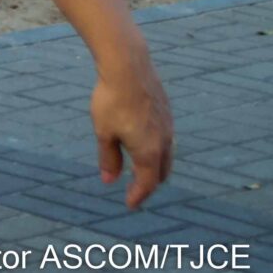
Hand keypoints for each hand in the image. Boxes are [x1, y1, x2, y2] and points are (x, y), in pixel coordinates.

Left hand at [91, 58, 173, 206]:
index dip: (138, 196)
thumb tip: (110, 180)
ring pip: (166, 156)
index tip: (130, 204)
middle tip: (136, 190)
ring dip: (154, 167)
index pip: (147, 183)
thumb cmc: (112, 100)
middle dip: (149, 184)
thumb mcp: (104, 132)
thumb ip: (108, 158)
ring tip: (140, 170)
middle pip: (161, 172)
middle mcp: (164, 143)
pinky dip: (157, 150)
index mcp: (149, 152)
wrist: (129, 67)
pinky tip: (145, 143)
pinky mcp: (166, 113)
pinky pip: (165, 140)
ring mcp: (168, 127)